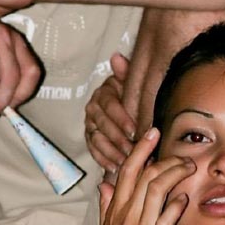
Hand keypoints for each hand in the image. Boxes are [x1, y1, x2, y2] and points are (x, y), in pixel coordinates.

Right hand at [86, 54, 135, 176]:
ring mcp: (90, 125)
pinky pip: (93, 151)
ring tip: (126, 162)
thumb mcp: (131, 85)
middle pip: (103, 125)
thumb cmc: (133, 98)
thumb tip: (117, 57)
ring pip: (98, 139)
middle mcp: (93, 108)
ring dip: (111, 152)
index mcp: (104, 93)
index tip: (134, 131)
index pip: (109, 105)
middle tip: (132, 151)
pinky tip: (114, 168)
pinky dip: (103, 160)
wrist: (127, 111)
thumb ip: (125, 74)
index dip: (121, 118)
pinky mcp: (90, 139)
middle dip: (118, 139)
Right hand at [93, 127, 193, 224]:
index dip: (139, 150)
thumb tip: (104, 185)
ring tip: (189, 167)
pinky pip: (167, 220)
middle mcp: (127, 217)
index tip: (151, 133)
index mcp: (115, 212)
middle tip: (181, 150)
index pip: (126, 172)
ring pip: (155, 190)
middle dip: (162, 157)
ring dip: (174, 174)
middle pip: (143, 175)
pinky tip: (185, 197)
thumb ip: (106, 208)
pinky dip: (176, 205)